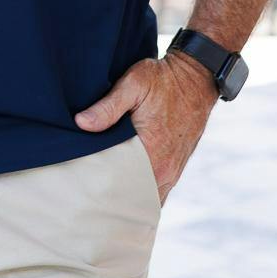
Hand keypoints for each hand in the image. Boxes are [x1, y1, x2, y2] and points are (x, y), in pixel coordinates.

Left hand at [74, 51, 218, 207]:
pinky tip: (125, 185)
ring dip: (128, 197)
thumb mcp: (134, 83)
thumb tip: (81, 123)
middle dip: (112, 198)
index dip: (102, 190)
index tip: (83, 186)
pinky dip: (142, 192)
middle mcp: (165, 170)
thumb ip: (108, 106)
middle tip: (89, 193)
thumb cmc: (163, 79)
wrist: (195, 78)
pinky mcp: (176, 168)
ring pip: (146, 198)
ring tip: (104, 192)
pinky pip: (157, 191)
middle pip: (133, 199)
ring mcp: (173, 172)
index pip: (121, 188)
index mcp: (152, 153)